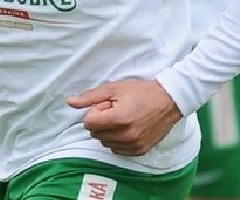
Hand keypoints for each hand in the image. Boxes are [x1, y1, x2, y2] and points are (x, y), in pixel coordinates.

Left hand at [67, 79, 182, 155]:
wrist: (169, 101)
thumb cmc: (141, 91)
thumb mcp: (114, 88)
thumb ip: (90, 97)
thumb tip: (70, 103)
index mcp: (118, 119)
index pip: (88, 124)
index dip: (95, 112)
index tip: (107, 105)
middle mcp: (126, 135)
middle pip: (96, 134)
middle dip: (101, 122)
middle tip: (116, 110)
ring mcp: (134, 145)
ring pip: (105, 143)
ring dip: (109, 132)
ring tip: (123, 119)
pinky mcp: (140, 151)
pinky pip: (117, 150)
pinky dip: (118, 141)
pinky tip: (128, 129)